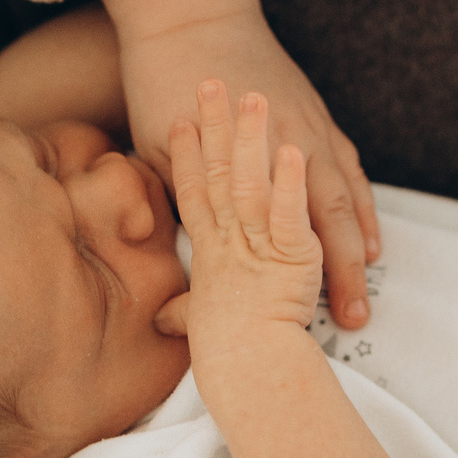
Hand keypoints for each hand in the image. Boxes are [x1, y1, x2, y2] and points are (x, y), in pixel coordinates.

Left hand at [103, 0, 381, 325]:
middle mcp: (293, 146)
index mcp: (255, 162)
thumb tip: (179, 253)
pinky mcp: (314, 110)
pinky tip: (364, 219)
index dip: (308, 281)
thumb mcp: (160, 152)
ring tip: (369, 274)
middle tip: (354, 317)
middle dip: (346, 274)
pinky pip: (347, 164)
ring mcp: (309, 126)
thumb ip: (181, 201)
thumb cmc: (164, 80)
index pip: (294, 235)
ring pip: (348, 192)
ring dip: (360, 236)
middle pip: (331, 221)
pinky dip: (359, 197)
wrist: (189, 9)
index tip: (319, 322)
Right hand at [160, 83, 319, 350]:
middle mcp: (230, 242)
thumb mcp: (201, 328)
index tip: (177, 124)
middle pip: (217, 174)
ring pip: (251, 183)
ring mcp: (259, 246)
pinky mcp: (291, 255)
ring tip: (253, 97)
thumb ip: (185, 313)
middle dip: (215, 128)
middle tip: (208, 83)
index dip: (184, 159)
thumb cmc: (228, 358)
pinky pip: (289, 212)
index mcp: (212, 253)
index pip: (192, 196)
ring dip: (252, 139)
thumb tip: (165, 318)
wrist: (250, 374)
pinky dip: (291, 181)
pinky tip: (290, 151)